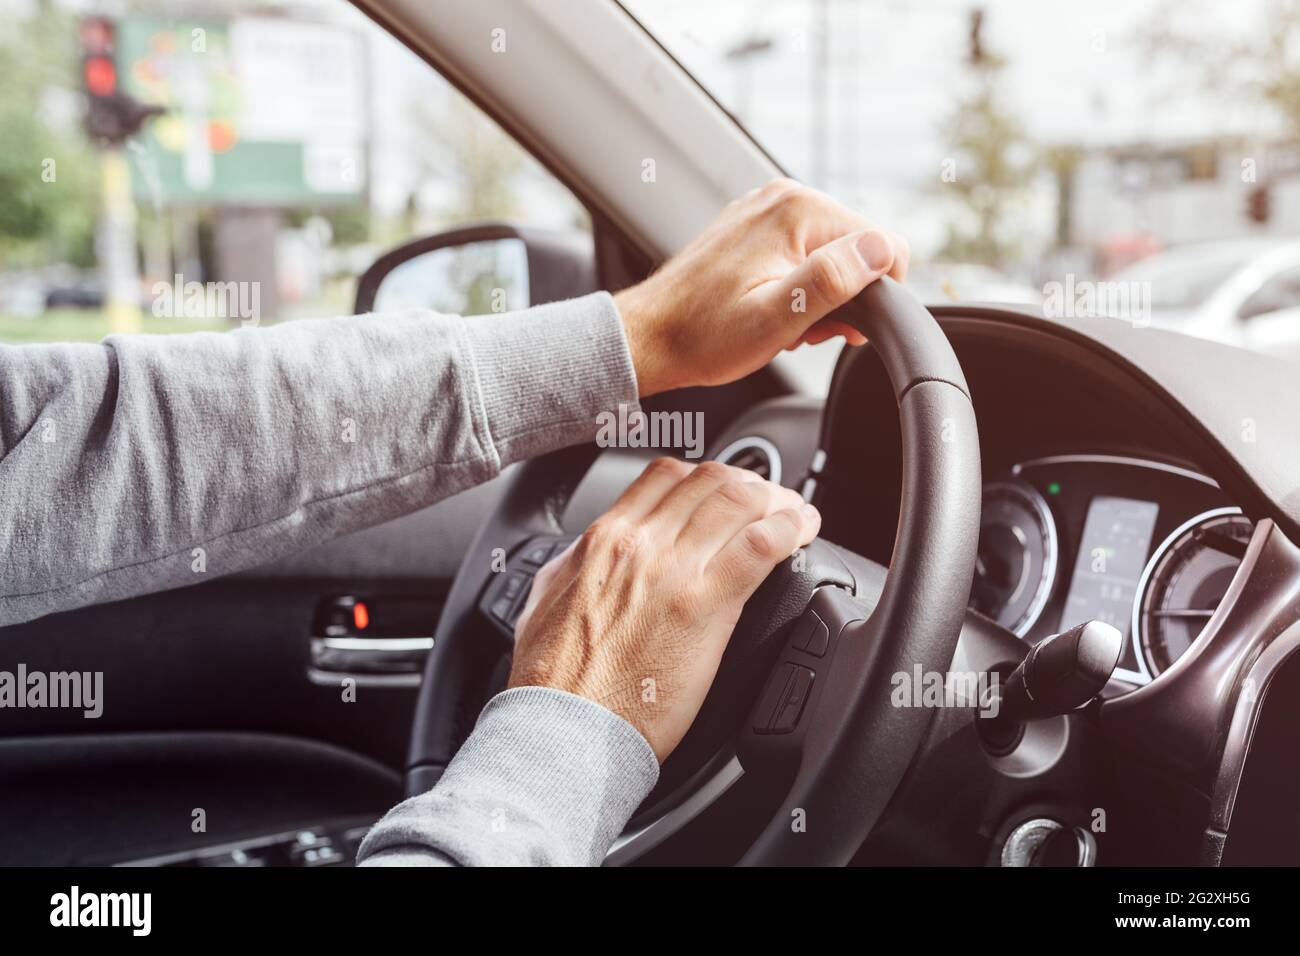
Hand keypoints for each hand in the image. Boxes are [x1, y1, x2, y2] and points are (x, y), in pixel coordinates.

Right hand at [508, 458, 820, 760]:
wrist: (561, 728)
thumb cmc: (550, 680)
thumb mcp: (546, 600)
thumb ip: (573, 568)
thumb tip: (585, 557)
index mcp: (603, 539)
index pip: (666, 476)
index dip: (707, 477)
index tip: (725, 492)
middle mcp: (640, 543)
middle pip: (711, 480)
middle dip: (749, 484)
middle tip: (769, 503)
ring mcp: (674, 570)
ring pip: (740, 501)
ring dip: (777, 502)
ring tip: (794, 516)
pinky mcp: (705, 606)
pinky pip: (760, 545)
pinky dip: (789, 529)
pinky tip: (801, 534)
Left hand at [615, 178, 909, 396]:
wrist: (651, 337)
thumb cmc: (705, 336)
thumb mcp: (777, 318)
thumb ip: (832, 280)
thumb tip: (881, 250)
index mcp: (799, 210)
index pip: (885, 245)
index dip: (876, 296)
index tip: (838, 329)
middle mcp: (785, 197)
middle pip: (858, 249)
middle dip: (843, 297)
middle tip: (802, 331)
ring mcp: (767, 209)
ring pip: (832, 254)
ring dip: (819, 296)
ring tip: (780, 323)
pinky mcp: (755, 227)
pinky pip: (803, 253)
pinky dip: (797, 286)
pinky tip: (769, 308)